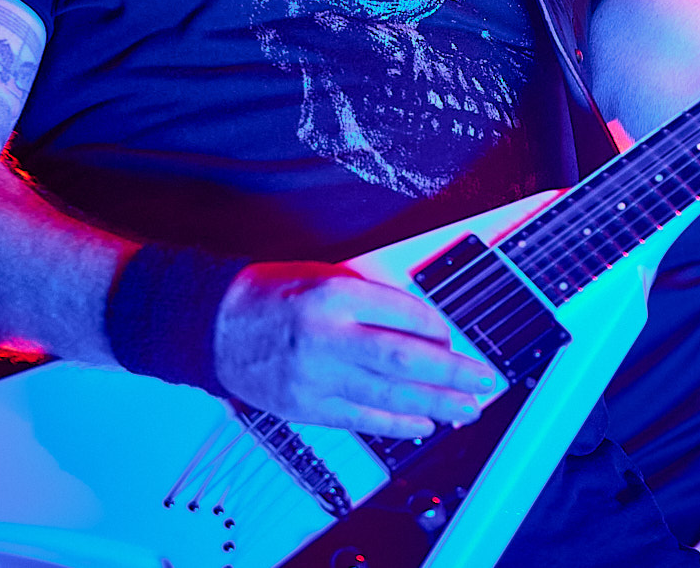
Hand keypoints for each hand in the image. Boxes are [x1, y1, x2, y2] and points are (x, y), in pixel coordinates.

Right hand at [213, 261, 501, 435]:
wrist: (215, 325)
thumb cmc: (274, 294)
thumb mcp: (325, 275)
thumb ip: (372, 297)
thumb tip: (426, 326)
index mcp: (334, 295)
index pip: (404, 313)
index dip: (439, 327)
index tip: (456, 335)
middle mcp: (326, 337)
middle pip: (404, 361)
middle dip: (452, 373)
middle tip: (485, 380)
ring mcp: (315, 378)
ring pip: (388, 397)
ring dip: (436, 404)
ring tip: (467, 408)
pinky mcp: (306, 407)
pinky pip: (360, 420)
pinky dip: (397, 424)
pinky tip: (425, 424)